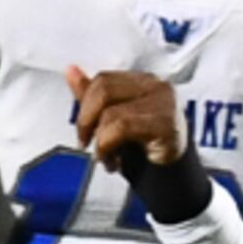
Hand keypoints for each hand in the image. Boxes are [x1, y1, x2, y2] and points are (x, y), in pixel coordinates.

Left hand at [67, 67, 184, 173]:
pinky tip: (113, 162)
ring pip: (111, 113)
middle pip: (104, 89)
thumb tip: (70, 69)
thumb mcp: (112, 117)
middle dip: (86, 120)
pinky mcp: (166, 123)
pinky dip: (108, 147)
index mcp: (143, 81)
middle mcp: (156, 86)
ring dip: (99, 141)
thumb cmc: (143, 145)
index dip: (85, 105)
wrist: (172, 173)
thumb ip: (92, 94)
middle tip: (86, 143)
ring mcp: (163, 103)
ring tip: (105, 158)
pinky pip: (122, 128)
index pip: (103, 80)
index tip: (83, 131)